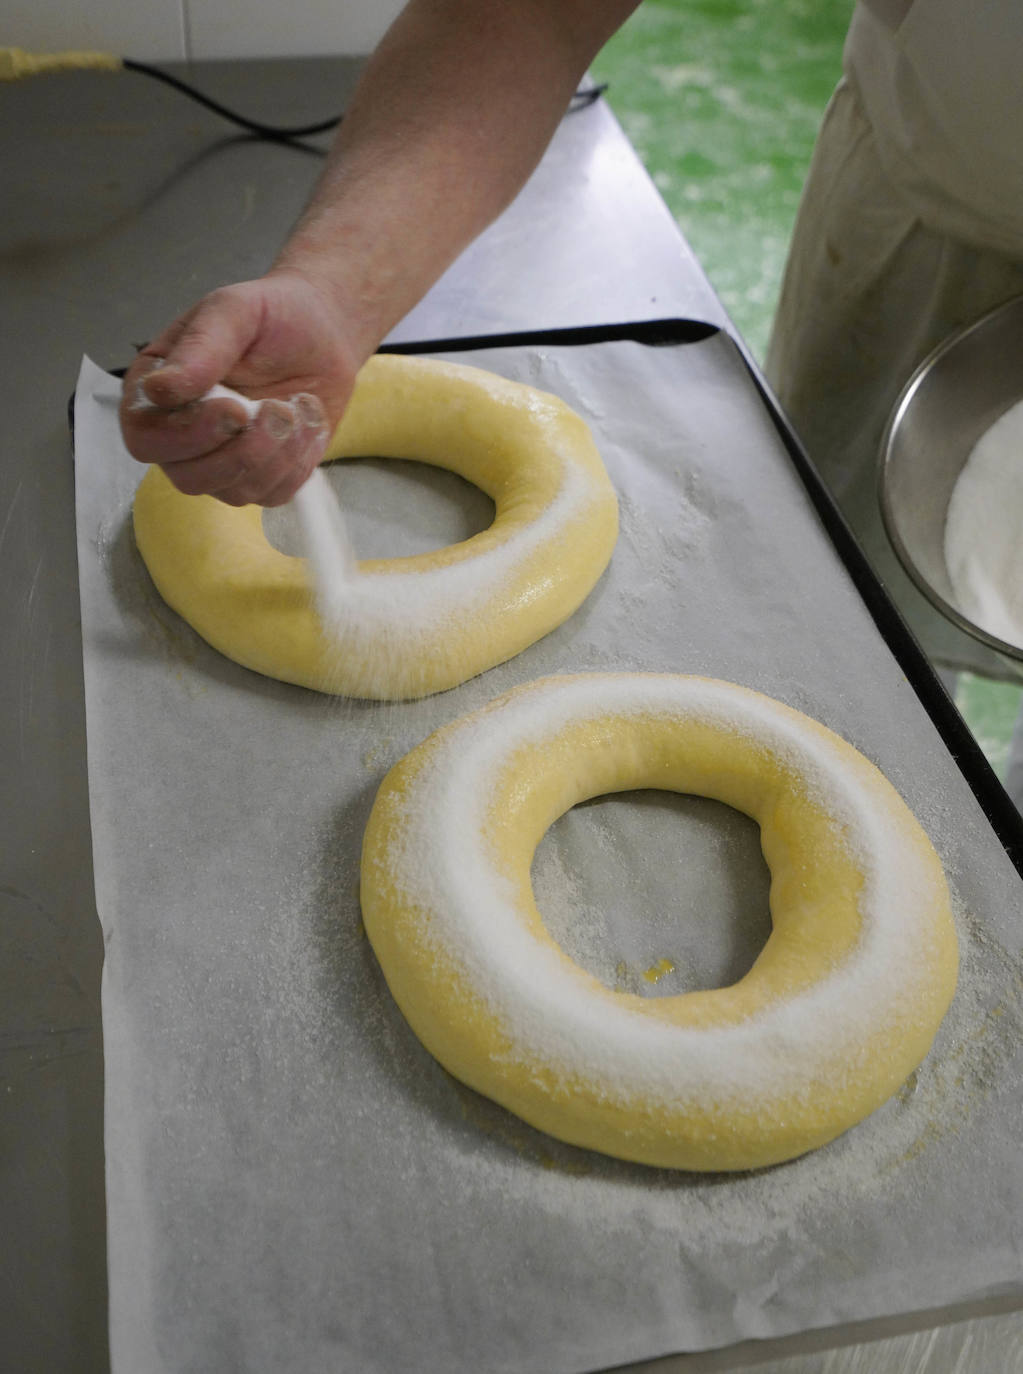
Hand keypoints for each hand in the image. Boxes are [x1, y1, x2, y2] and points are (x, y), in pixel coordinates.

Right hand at [119, 270, 363, 506]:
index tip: (235, 408)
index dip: (186, 434)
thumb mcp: (234, 313)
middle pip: (188, 478)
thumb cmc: (271, 317)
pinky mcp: (263, 477)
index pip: (144, 437)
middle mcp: (181, 435)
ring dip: (276, 455)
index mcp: (155, 392)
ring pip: (234, 491)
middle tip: (278, 409)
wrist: (322, 332)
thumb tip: (159, 389)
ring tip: (298, 408)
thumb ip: (199, 348)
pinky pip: (273, 495)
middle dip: (241, 451)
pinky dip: (298, 463)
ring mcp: (221, 462)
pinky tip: (307, 423)